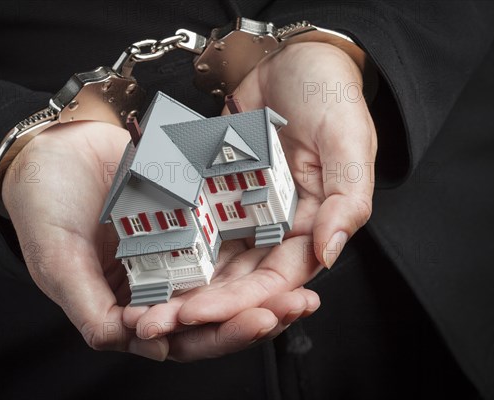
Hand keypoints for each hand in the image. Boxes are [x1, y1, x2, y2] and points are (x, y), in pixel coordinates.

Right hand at [1, 120, 318, 361]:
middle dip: (258, 313)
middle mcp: (159, 284)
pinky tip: (283, 234)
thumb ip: (92, 310)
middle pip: (216, 312)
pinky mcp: (188, 214)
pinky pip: (223, 230)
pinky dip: (251, 236)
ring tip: (304, 283)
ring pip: (227, 277)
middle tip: (297, 306)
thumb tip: (140, 345)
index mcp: (129, 306)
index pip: (182, 337)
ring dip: (266, 283)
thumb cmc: (41, 207)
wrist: (49, 148)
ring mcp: (176, 249)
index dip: (221, 335)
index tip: (257, 320)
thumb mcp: (58, 263)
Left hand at [123, 42, 375, 357]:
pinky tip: (145, 261)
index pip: (278, 278)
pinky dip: (173, 245)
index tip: (200, 315)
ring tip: (146, 305)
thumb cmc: (329, 94)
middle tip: (158, 322)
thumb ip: (346, 200)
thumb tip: (328, 255)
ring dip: (182, 285)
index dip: (241, 302)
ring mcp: (244, 212)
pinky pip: (195, 223)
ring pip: (213, 261)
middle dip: (202, 305)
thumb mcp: (348, 142)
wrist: (291, 56)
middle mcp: (277, 228)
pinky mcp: (218, 193)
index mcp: (312, 225)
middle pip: (239, 279)